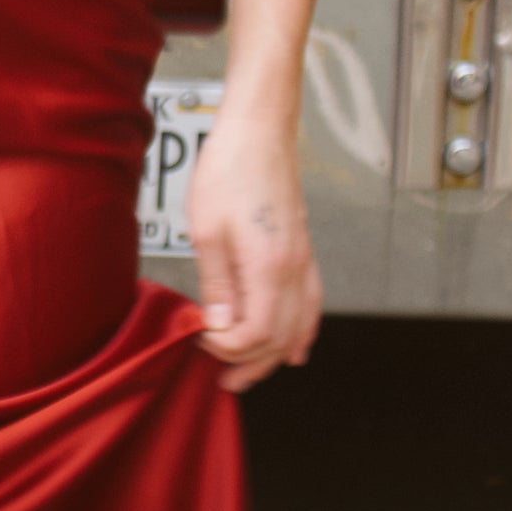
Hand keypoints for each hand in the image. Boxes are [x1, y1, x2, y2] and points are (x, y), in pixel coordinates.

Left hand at [186, 108, 320, 392]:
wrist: (258, 132)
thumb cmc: (229, 171)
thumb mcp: (207, 231)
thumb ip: (216, 285)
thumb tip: (217, 325)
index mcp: (270, 266)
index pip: (256, 333)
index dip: (226, 348)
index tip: (200, 340)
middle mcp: (295, 269)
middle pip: (281, 339)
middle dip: (249, 364)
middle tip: (220, 377)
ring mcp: (304, 261)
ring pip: (300, 327)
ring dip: (274, 355)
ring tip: (248, 373)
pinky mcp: (303, 252)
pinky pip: (311, 305)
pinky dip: (301, 332)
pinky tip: (292, 346)